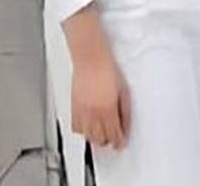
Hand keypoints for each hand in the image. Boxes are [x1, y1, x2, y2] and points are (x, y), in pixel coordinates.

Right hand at [63, 6, 131, 149]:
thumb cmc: (107, 69)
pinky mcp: (74, 107)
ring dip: (95, 137)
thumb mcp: (124, 92)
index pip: (114, 136)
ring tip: (101, 132)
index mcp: (108, 110)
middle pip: (99, 140)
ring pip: (87, 136)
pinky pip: (76, 127)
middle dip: (107, 141)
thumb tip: (125, 126)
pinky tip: (88, 125)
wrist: (90, 58)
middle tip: (112, 137)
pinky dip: (82, 130)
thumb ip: (124, 112)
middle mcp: (93, 113)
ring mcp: (82, 111)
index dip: (119, 142)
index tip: (121, 142)